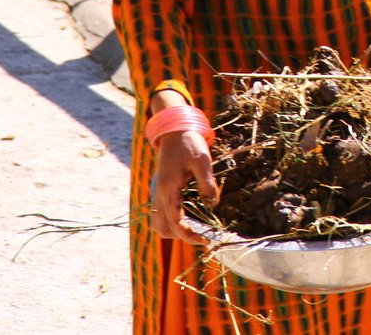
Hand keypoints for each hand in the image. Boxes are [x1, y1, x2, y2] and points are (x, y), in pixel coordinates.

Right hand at [148, 128, 219, 244]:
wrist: (174, 131)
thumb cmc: (189, 143)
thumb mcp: (202, 160)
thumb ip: (207, 182)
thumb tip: (213, 204)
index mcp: (169, 189)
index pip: (175, 223)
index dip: (189, 236)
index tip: (205, 240)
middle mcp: (159, 194)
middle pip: (163, 229)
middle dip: (181, 236)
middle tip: (202, 234)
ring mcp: (157, 193)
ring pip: (158, 224)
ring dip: (172, 230)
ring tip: (194, 228)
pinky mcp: (160, 191)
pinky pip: (158, 215)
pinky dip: (169, 222)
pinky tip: (185, 216)